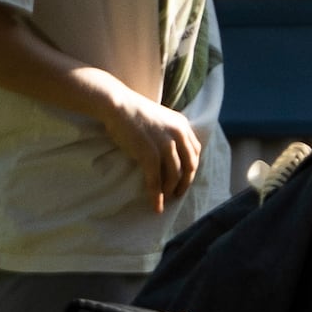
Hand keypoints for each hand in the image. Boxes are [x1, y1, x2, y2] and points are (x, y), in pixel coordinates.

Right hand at [92, 80, 205, 216]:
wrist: (117, 105)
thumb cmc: (134, 112)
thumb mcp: (161, 119)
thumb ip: (171, 132)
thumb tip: (173, 151)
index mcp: (183, 126)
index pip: (195, 152)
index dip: (191, 168)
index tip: (185, 178)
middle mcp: (179, 135)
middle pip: (189, 166)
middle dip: (185, 183)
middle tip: (178, 194)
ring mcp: (165, 145)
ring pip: (174, 175)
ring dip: (171, 190)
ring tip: (165, 199)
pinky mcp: (150, 154)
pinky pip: (156, 180)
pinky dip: (156, 195)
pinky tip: (156, 206)